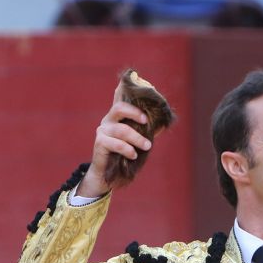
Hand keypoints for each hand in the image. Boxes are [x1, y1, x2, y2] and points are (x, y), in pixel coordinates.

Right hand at [78, 81, 152, 196]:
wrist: (108, 176)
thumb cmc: (124, 157)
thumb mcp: (137, 142)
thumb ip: (145, 131)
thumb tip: (163, 122)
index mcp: (118, 117)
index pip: (120, 98)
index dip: (126, 89)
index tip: (141, 87)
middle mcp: (108, 121)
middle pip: (119, 108)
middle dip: (135, 113)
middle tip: (147, 121)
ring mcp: (102, 131)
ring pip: (121, 129)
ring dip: (136, 138)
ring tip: (147, 146)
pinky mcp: (99, 143)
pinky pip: (115, 143)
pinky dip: (127, 149)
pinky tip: (133, 155)